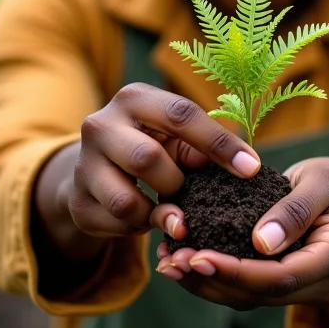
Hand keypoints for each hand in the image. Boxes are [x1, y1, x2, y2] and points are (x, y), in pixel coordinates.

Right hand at [64, 82, 260, 240]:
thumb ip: (202, 148)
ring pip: (128, 201)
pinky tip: (147, 218)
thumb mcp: (175, 138)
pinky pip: (117, 227)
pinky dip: (141, 228)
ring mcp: (83, 164)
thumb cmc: (152, 145)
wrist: (97, 170)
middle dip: (176, 183)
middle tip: (188, 192)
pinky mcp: (77, 202)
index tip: (251, 169)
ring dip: (159, 213)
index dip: (219, 143)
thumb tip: (243, 167)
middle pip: (147, 159)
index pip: (181, 115)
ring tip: (173, 212)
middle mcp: (101, 124)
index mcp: (134, 99)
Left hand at [150, 157, 328, 309]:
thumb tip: (262, 243)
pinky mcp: (285, 288)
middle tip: (171, 260)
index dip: (237, 271)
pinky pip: (248, 289)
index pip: (282, 277)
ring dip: (206, 283)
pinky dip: (215, 277)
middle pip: (262, 294)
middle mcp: (325, 284)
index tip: (197, 255)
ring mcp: (306, 291)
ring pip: (251, 298)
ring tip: (168, 261)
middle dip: (213, 279)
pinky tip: (183, 260)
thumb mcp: (324, 179)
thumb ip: (297, 208)